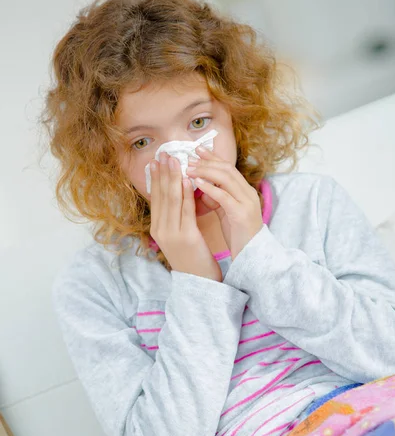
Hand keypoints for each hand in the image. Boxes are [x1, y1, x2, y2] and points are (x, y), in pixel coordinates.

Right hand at [149, 151, 222, 281]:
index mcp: (157, 229)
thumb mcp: (180, 236)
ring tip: (175, 159)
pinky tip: (187, 179)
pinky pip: (185, 210)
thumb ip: (176, 217)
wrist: (198, 282)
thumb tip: (176, 194)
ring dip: (173, 177)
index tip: (158, 160)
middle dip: (163, 172)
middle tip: (165, 153)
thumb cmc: (192, 258)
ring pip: (171, 199)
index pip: (155, 198)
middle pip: (161, 195)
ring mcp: (171, 233)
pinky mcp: (186, 236)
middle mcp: (160, 230)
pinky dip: (185, 192)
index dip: (156, 178)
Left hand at [186, 146, 263, 260]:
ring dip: (206, 171)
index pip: (228, 168)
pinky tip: (197, 184)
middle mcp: (248, 193)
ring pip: (226, 178)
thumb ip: (217, 200)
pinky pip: (224, 196)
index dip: (213, 158)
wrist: (253, 256)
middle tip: (189, 157)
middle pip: (227, 169)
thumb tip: (203, 188)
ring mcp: (247, 203)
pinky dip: (210, 188)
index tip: (197, 150)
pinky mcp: (242, 214)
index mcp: (245, 192)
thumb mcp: (227, 213)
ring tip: (189, 169)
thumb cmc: (239, 236)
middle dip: (207, 161)